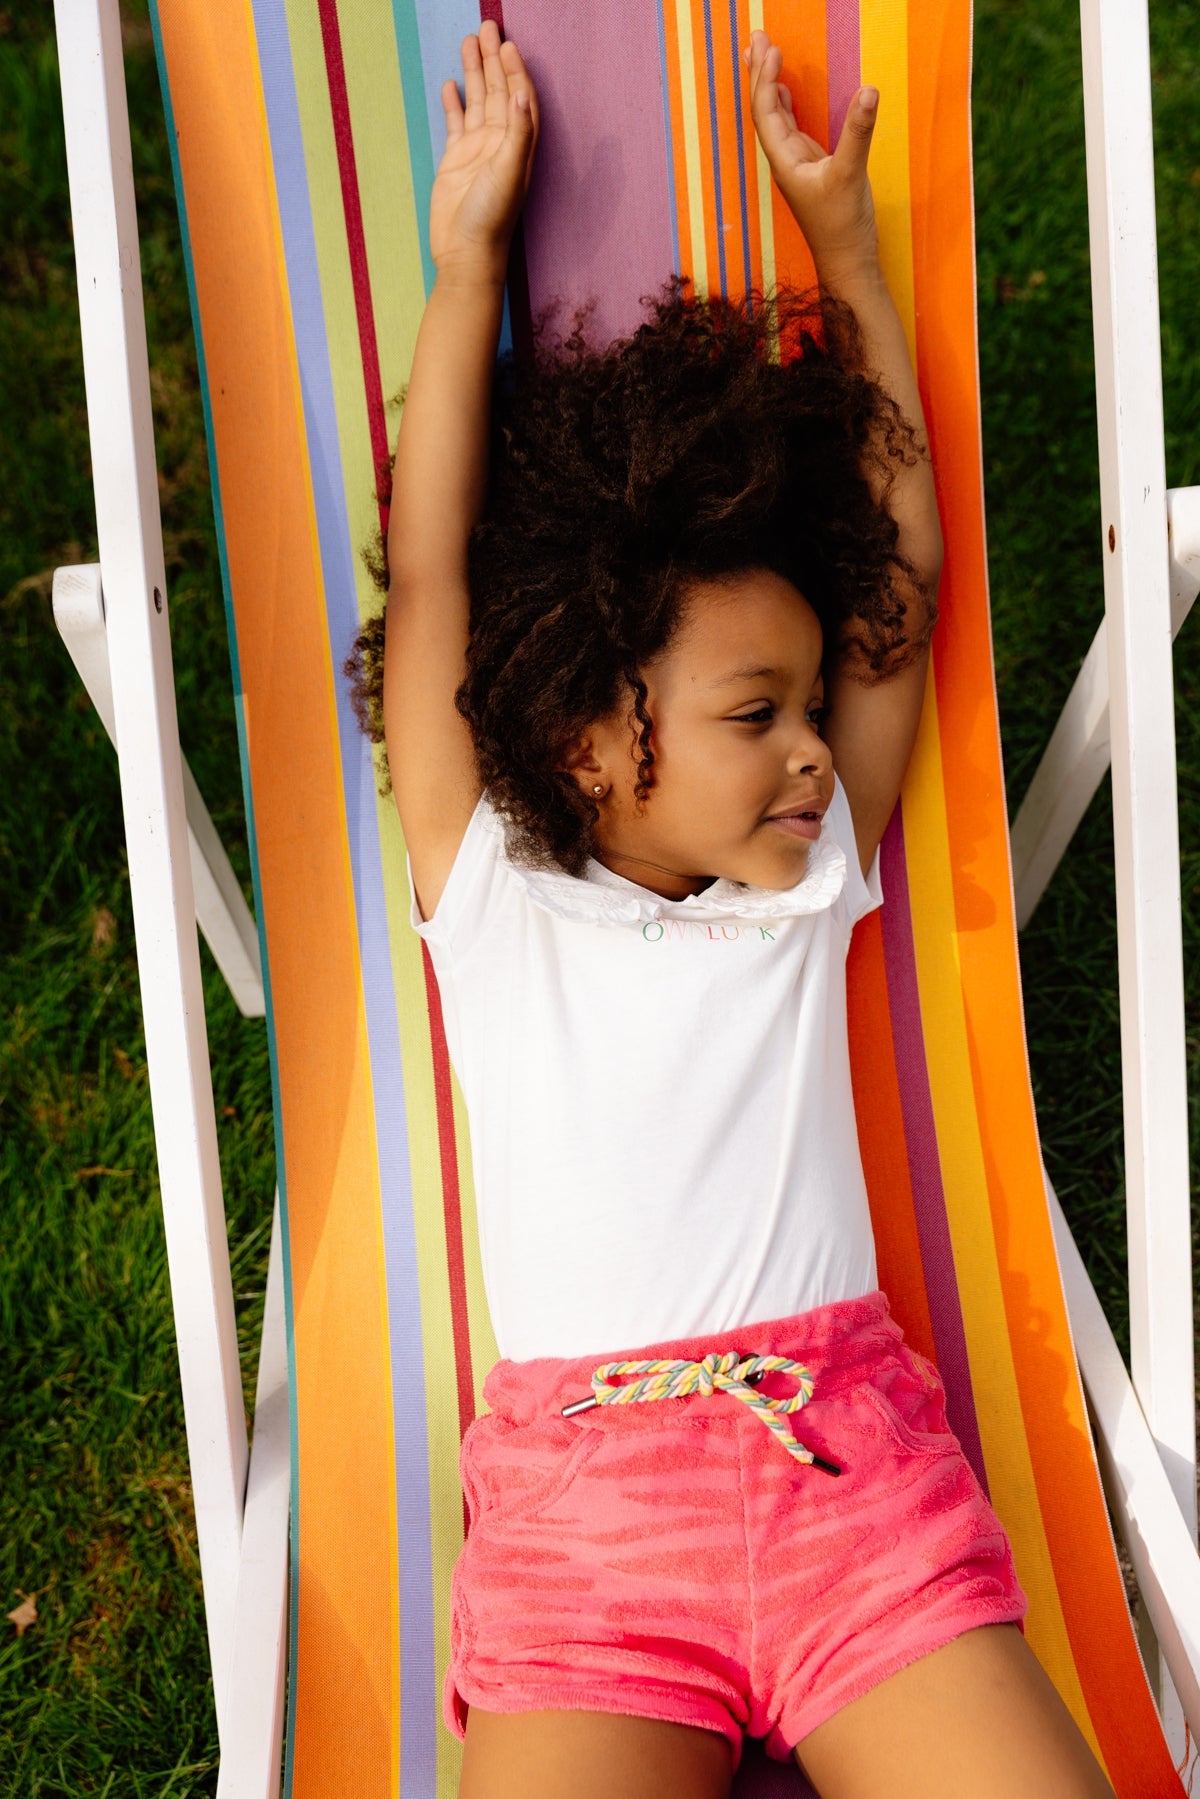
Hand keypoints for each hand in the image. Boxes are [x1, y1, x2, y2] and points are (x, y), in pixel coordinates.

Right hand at [431, 21, 538, 281]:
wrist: (465, 254)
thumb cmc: (491, 219)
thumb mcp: (508, 173)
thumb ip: (517, 133)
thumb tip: (522, 93)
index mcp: (518, 146)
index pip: (520, 99)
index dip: (515, 70)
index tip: (507, 43)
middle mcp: (500, 145)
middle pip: (499, 92)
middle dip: (494, 60)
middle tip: (486, 26)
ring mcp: (477, 151)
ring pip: (477, 102)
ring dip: (475, 73)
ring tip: (468, 42)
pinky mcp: (456, 161)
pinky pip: (456, 123)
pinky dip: (454, 103)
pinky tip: (451, 84)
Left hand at [744, 30, 878, 282]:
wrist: (847, 262)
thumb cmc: (842, 227)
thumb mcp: (851, 175)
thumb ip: (858, 133)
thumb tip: (869, 91)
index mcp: (785, 161)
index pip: (767, 112)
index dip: (765, 79)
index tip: (771, 49)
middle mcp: (785, 160)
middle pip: (764, 109)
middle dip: (760, 73)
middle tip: (755, 37)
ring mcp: (797, 163)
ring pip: (775, 117)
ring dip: (769, 85)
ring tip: (763, 55)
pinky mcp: (812, 167)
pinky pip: (791, 128)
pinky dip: (784, 104)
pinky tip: (783, 92)